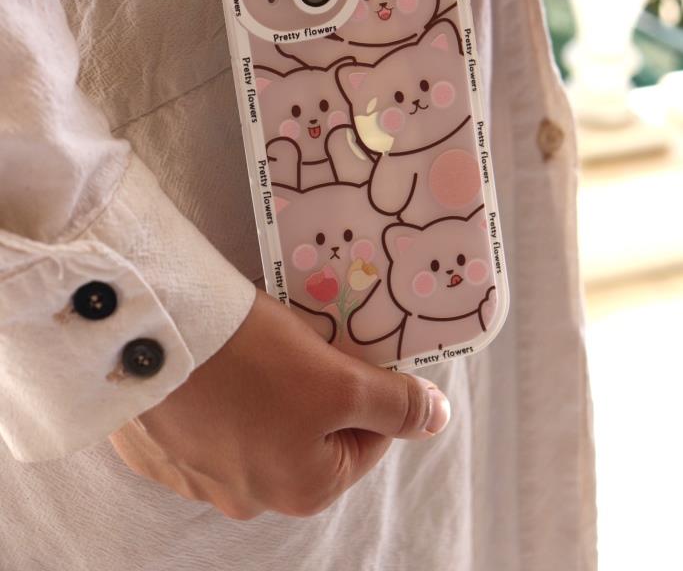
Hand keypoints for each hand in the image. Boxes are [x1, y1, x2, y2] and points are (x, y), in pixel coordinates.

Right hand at [109, 289, 449, 519]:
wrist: (150, 335)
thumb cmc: (254, 359)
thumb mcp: (340, 380)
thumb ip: (395, 403)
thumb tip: (437, 419)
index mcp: (299, 491)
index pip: (366, 439)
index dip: (369, 388)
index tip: (351, 349)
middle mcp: (247, 498)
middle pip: (309, 433)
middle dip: (313, 387)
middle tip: (299, 340)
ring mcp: (194, 476)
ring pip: (255, 424)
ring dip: (263, 389)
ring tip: (251, 344)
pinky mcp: (156, 444)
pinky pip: (202, 417)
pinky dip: (213, 391)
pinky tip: (210, 360)